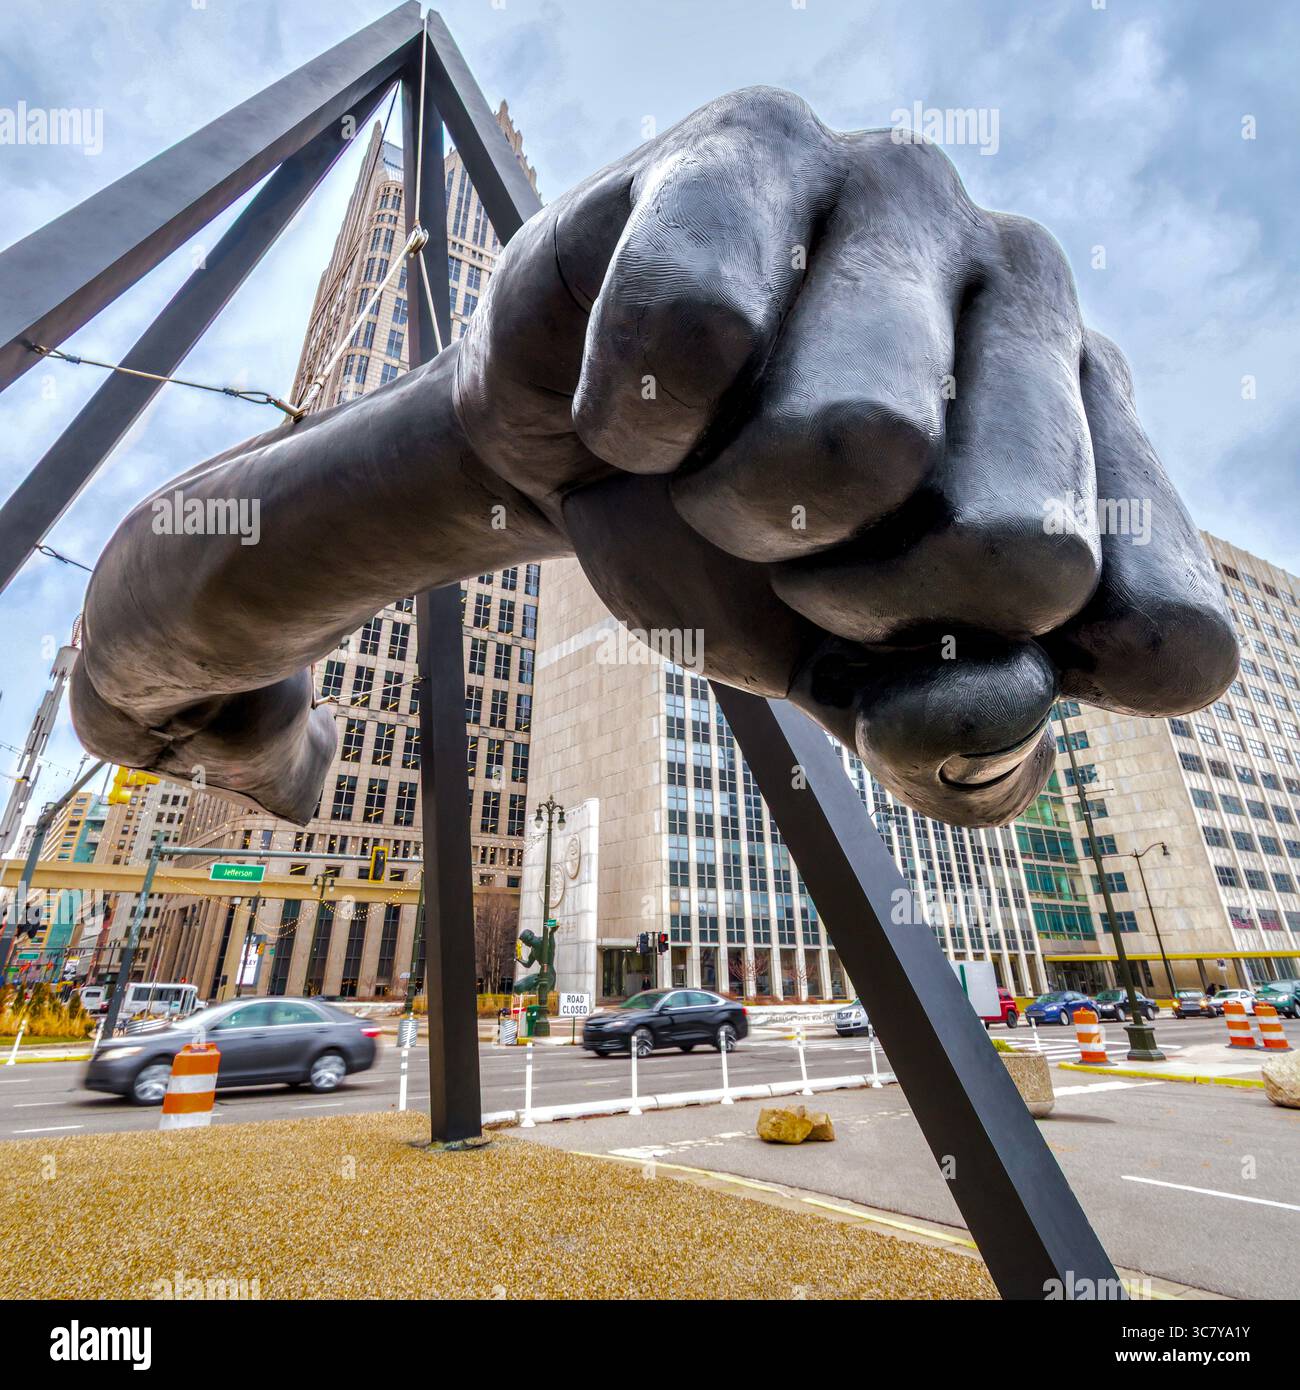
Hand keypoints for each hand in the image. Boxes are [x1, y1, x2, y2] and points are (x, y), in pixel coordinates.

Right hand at [456, 87, 1237, 822]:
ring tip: (700, 459)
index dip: (1008, 698)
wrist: (572, 444)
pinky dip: (635, 424)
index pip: (1165, 632)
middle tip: (782, 542)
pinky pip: (698, 338)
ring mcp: (905, 204)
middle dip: (852, 601)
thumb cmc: (723, 549)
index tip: (889, 678)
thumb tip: (1000, 713)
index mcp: (1088, 442)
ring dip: (734, 509)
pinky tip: (634, 392)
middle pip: (1019, 553)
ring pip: (857, 442)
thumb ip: (947, 744)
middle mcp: (1034, 299)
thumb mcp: (840, 673)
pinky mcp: (756, 148)